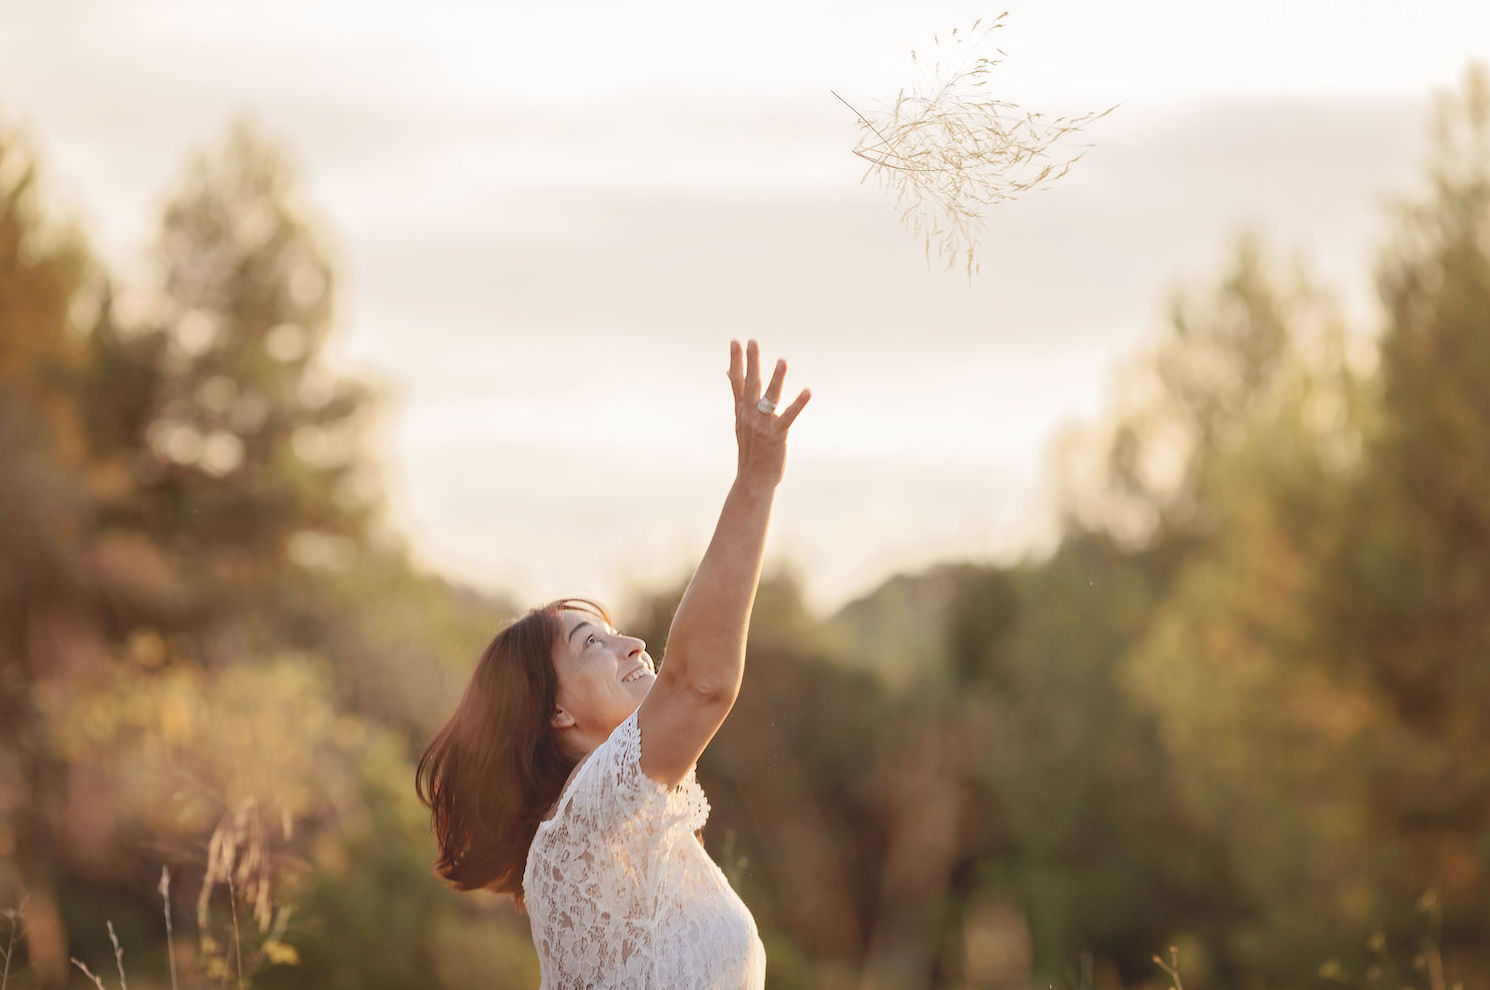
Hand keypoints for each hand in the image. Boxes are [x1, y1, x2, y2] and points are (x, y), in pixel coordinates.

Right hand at [726, 339, 810, 488]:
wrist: (753, 479)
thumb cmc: (751, 450)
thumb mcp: (741, 423)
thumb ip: (738, 399)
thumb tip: (729, 377)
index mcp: (741, 411)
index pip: (736, 381)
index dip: (736, 361)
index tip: (735, 342)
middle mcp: (749, 415)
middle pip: (750, 384)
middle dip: (751, 362)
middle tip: (752, 341)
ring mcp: (762, 425)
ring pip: (769, 397)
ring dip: (776, 379)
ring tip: (782, 361)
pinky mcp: (777, 435)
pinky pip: (788, 416)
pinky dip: (798, 404)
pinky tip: (807, 391)